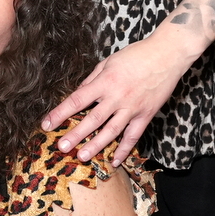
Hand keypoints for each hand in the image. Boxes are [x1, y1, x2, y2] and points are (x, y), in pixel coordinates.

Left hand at [38, 27, 200, 162]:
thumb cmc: (136, 55)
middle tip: (61, 147)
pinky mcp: (146, 115)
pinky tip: (114, 161)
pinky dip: (124, 150)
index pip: (77, 100)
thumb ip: (92, 79)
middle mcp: (117, 97)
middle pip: (92, 120)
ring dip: (96, 145)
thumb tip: (78, 93)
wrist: (167, 54)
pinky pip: (133, 136)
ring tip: (82, 157)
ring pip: (111, 131)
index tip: (46, 124)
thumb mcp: (108, 62)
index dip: (60, 113)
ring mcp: (132, 108)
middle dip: (75, 135)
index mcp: (105, 82)